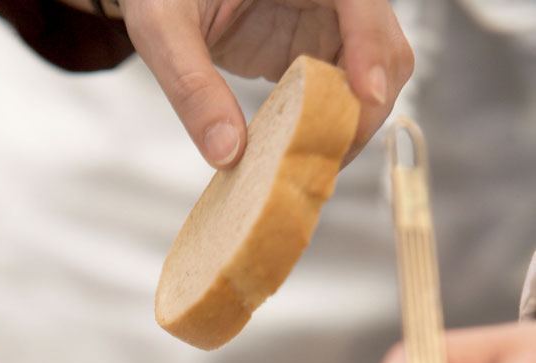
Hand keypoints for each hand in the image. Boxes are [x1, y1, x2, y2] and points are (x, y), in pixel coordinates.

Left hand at [122, 0, 412, 166]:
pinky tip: (304, 151)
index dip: (371, 48)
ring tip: (313, 162)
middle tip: (328, 155)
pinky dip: (332, 124)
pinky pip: (343, 91)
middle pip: (383, 45)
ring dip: (352, 122)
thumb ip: (191, 86)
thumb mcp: (163, 28)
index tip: (364, 98)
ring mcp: (327, 22)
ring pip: (373, 74)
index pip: (359, 0)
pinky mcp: (315, 50)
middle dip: (366, 104)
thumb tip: (228, 154)